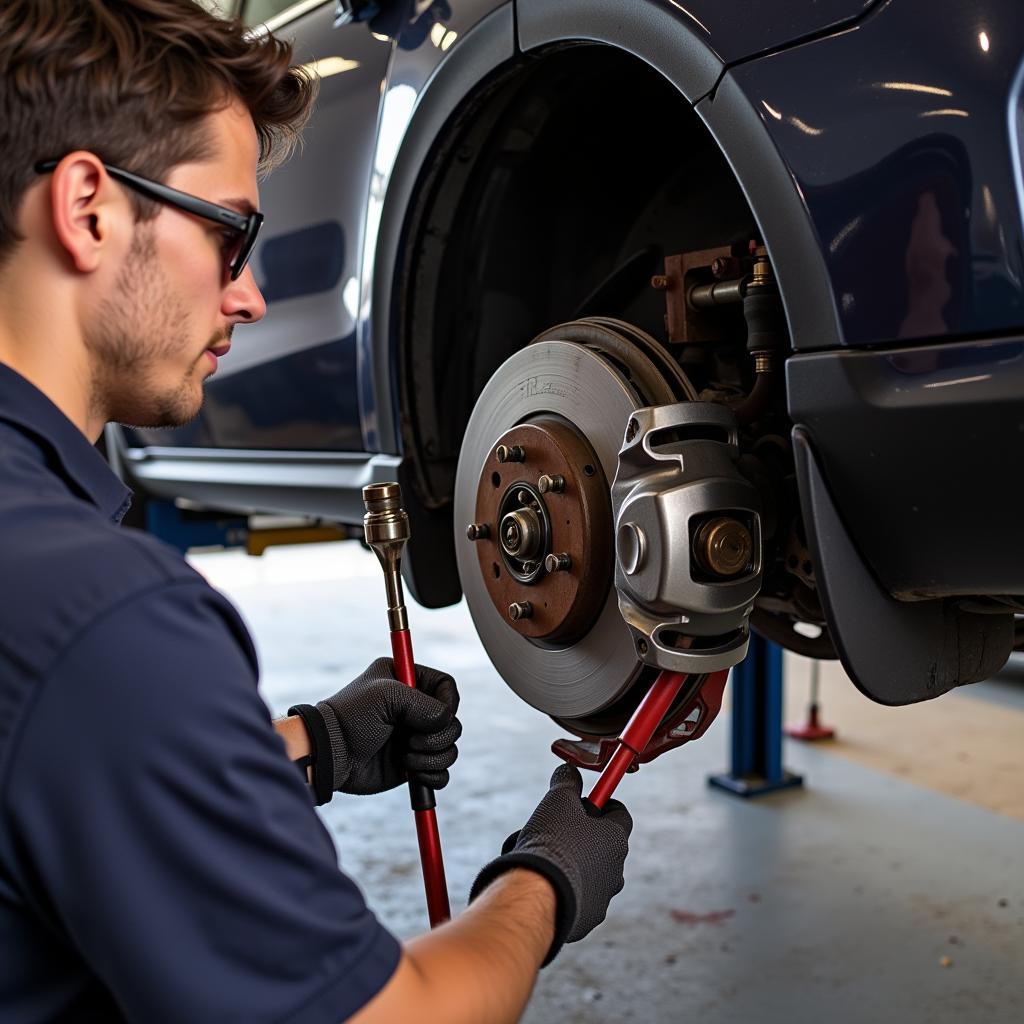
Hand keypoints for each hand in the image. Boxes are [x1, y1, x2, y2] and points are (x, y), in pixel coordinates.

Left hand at [290, 657, 459, 802]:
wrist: (330, 755)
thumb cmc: (351, 718)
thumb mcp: (386, 695)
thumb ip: (423, 703)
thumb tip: (446, 721)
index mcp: (405, 681)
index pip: (445, 686)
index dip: (449, 702)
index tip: (440, 715)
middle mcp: (413, 709)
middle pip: (452, 720)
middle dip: (437, 735)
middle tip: (412, 741)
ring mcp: (413, 737)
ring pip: (449, 747)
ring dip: (432, 756)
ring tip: (405, 758)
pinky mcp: (413, 764)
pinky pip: (441, 772)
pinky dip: (433, 775)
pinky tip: (412, 773)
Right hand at [469, 763, 631, 963]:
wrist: (537, 896)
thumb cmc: (552, 843)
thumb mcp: (558, 800)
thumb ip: (567, 782)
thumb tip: (569, 770)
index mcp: (615, 839)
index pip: (619, 813)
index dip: (601, 804)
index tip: (583, 801)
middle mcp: (616, 871)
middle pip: (602, 845)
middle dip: (580, 836)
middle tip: (554, 831)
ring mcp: (603, 898)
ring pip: (588, 873)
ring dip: (570, 864)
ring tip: (541, 859)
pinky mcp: (586, 920)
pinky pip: (577, 899)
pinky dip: (563, 890)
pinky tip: (541, 884)